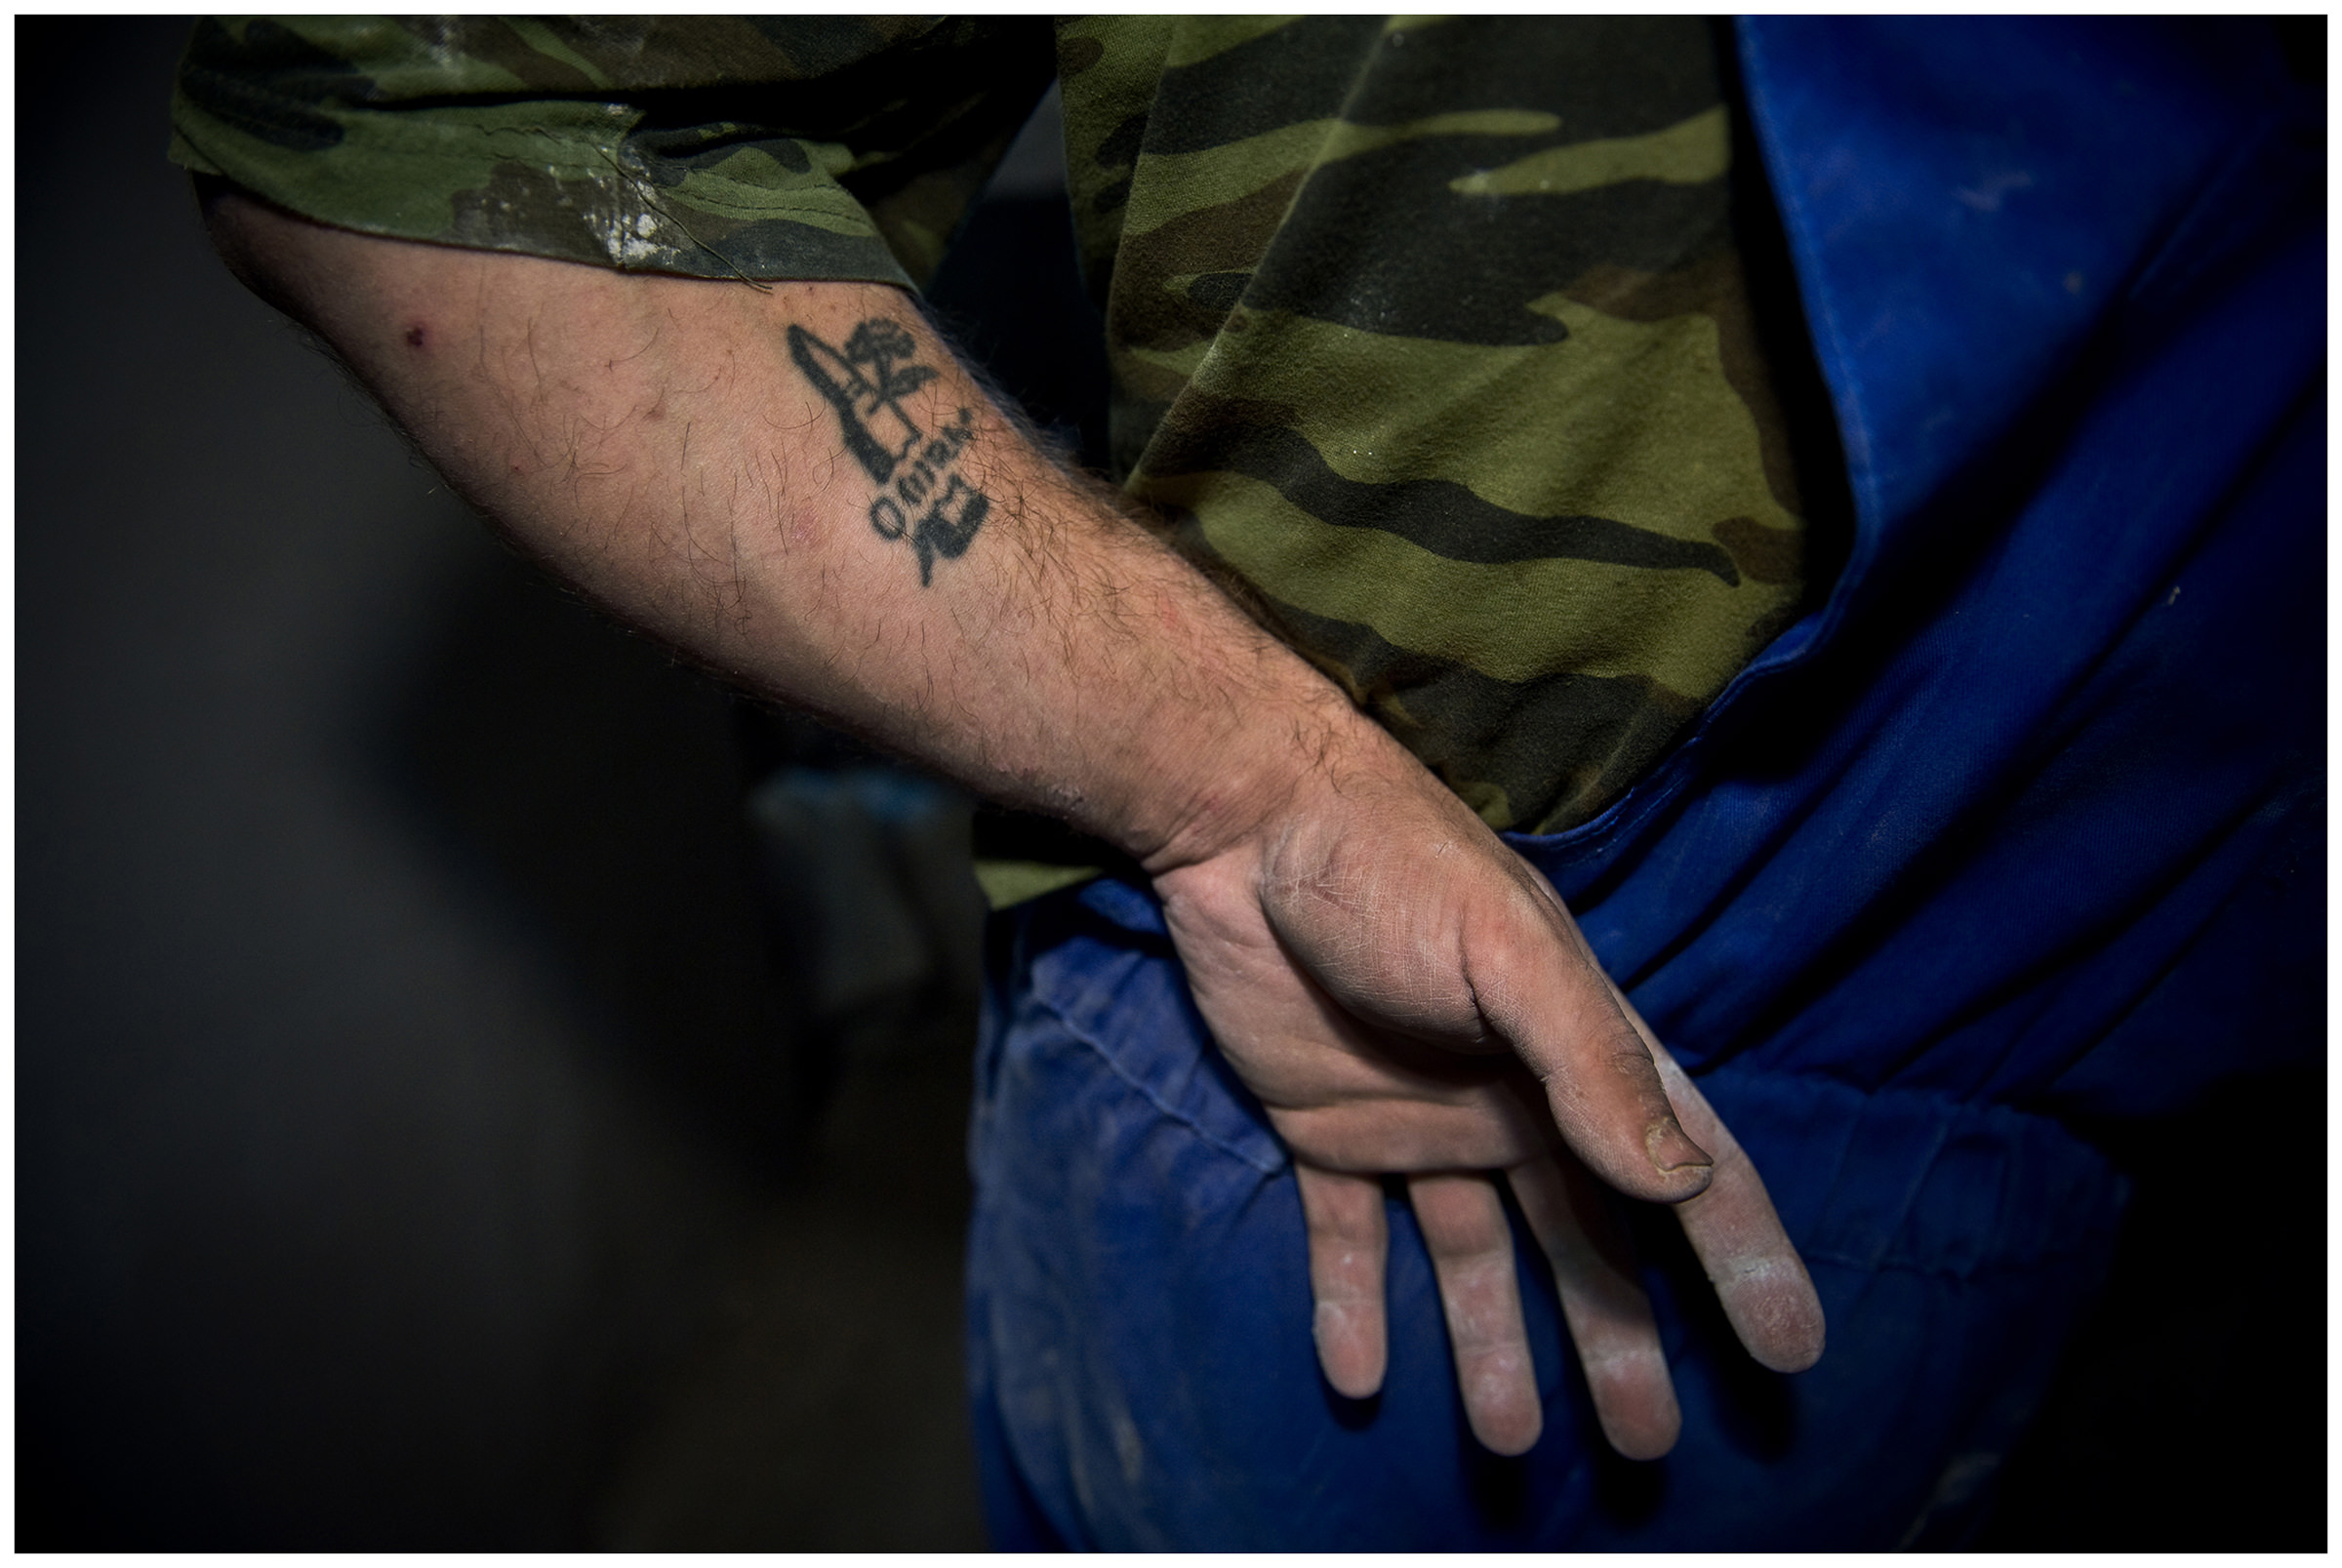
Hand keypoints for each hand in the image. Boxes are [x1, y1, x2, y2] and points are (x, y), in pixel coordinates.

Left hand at [1149, 722, 1823, 1456]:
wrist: (1241, 823)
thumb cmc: (1393, 867)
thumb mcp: (1509, 954)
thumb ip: (1591, 1064)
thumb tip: (1681, 1182)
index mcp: (1575, 1056)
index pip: (1684, 1170)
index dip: (1741, 1255)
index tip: (1793, 1349)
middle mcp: (1509, 1100)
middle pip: (1582, 1241)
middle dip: (1618, 1338)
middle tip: (1647, 1448)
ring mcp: (1416, 1121)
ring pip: (1471, 1259)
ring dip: (1491, 1347)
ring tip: (1507, 1441)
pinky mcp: (1322, 1129)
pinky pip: (1349, 1238)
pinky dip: (1353, 1307)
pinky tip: (1357, 1379)